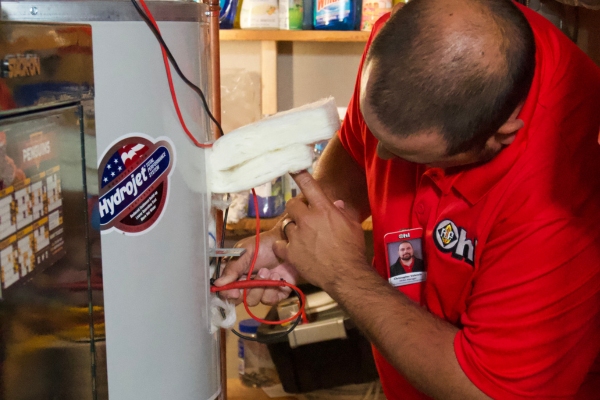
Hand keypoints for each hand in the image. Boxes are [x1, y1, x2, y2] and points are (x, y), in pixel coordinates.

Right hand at [213, 221, 298, 305]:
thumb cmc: (264, 244)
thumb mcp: (246, 252)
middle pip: (239, 300)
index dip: (227, 294)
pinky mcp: (276, 294)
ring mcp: (261, 290)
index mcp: (236, 274)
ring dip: (260, 287)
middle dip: (246, 291)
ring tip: (267, 271)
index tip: (234, 291)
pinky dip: (272, 289)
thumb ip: (233, 268)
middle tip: (253, 277)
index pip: (226, 290)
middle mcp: (246, 285)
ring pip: (253, 301)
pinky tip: (277, 276)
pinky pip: (269, 300)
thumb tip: (217, 283)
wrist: (288, 242)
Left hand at [272, 171, 368, 293]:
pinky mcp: (290, 253)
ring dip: (292, 229)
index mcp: (324, 209)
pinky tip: (292, 250)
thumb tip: (337, 204)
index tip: (291, 166)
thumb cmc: (352, 249)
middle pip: (291, 204)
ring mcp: (297, 236)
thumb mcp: (352, 226)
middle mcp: (307, 219)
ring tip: (303, 239)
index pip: (308, 185)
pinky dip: (283, 246)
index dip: (298, 173)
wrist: (346, 275)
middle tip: (303, 217)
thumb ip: (341, 212)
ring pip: (285, 225)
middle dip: (296, 209)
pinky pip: (279, 244)